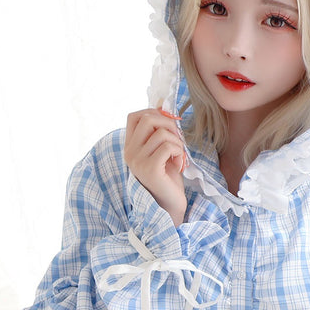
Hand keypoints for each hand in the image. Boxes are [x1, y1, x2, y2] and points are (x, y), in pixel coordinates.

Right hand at [124, 108, 187, 225]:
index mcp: (130, 146)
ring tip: (179, 156)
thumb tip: (163, 105)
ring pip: (161, 133)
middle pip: (148, 118)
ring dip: (177, 142)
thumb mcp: (161, 150)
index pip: (134, 116)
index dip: (154, 113)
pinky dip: (179, 152)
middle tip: (178, 140)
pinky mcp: (150, 169)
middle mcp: (129, 152)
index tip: (169, 126)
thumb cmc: (167, 177)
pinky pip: (168, 146)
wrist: (169, 205)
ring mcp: (138, 161)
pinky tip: (179, 164)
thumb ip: (159, 131)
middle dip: (169, 124)